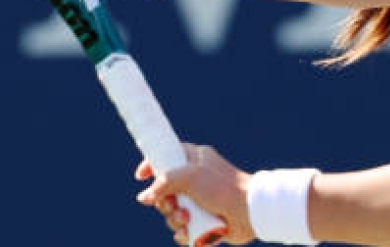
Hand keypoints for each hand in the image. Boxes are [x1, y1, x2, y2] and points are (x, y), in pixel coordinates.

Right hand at [136, 143, 254, 244]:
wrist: (249, 212)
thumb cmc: (222, 188)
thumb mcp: (189, 176)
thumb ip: (163, 184)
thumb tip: (144, 197)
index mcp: (195, 160)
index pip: (168, 155)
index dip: (152, 164)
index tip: (140, 176)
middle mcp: (197, 179)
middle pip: (165, 191)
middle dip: (165, 202)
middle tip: (173, 205)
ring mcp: (201, 201)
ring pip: (173, 212)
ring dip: (175, 219)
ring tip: (188, 220)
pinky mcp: (205, 220)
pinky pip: (184, 229)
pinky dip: (184, 233)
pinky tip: (190, 233)